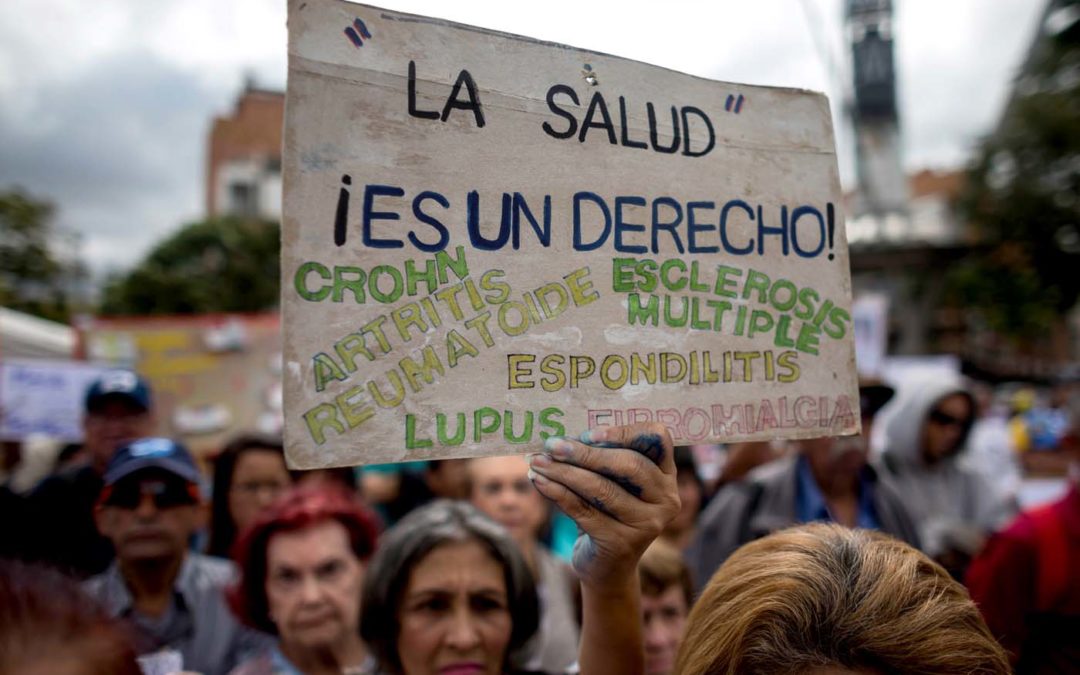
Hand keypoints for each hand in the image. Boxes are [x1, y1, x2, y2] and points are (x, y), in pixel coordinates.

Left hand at [528, 423, 679, 586]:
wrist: (606, 567)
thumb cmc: (607, 513)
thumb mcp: (614, 484)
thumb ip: (603, 458)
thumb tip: (562, 433)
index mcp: (667, 475)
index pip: (658, 439)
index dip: (625, 431)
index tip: (588, 433)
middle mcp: (665, 499)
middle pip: (629, 464)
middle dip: (586, 453)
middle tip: (552, 444)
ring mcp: (647, 524)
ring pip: (602, 488)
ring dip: (564, 471)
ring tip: (537, 461)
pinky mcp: (621, 543)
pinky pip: (583, 510)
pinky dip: (557, 492)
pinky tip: (539, 481)